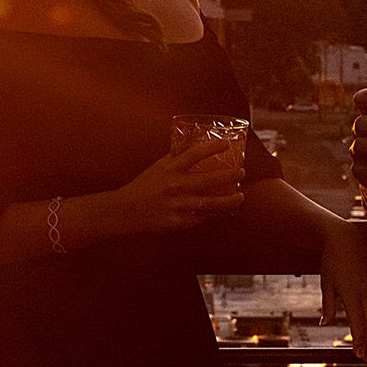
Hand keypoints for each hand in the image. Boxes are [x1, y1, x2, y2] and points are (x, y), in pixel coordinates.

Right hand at [108, 140, 244, 233]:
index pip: (194, 154)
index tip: (226, 145)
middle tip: (241, 172)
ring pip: (210, 204)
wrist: (125, 210)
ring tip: (240, 196)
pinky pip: (199, 218)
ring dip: (228, 200)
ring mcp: (177, 205)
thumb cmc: (143, 186)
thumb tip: (193, 145)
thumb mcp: (158, 167)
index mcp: (170, 169)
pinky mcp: (177, 222)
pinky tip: (221, 211)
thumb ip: (175, 157)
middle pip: (208, 180)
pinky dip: (211, 214)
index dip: (212, 148)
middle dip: (229, 176)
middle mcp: (175, 186)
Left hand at [316, 220, 366, 360]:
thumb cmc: (332, 261)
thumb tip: (325, 322)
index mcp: (351, 294)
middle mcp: (366, 292)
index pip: (358, 323)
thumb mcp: (326, 283)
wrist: (345, 238)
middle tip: (366, 359)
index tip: (358, 354)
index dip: (359, 340)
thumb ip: (328, 305)